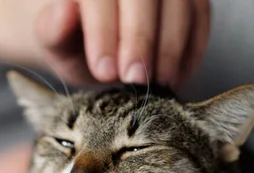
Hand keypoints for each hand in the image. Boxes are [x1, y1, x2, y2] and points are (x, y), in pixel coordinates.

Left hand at [35, 0, 210, 86]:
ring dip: (170, 46)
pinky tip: (175, 77)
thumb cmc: (71, 41)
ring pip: (179, 3)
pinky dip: (191, 49)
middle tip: (134, 79)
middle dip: (141, 38)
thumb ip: (53, 29)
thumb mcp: (54, 42)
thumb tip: (63, 10)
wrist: (92, 40)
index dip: (104, 31)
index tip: (104, 71)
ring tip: (156, 83)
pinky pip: (200, 16)